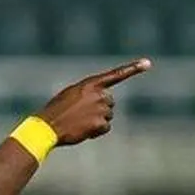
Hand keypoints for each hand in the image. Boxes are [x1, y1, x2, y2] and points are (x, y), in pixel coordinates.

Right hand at [37, 58, 151, 145]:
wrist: (46, 128)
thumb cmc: (55, 112)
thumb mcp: (70, 95)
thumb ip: (88, 94)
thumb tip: (105, 103)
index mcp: (89, 84)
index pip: (115, 75)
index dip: (133, 68)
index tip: (147, 63)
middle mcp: (98, 94)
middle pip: (109, 102)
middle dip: (99, 109)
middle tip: (80, 115)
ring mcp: (101, 109)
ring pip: (108, 115)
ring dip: (96, 121)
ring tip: (79, 123)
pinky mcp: (101, 123)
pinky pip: (105, 128)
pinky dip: (96, 131)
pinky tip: (82, 131)